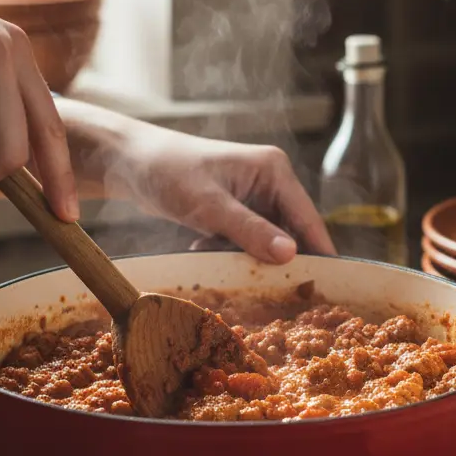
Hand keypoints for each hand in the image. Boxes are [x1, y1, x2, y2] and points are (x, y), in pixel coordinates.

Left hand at [57, 102, 336, 263]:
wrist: (128, 163)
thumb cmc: (168, 172)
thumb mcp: (208, 206)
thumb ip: (250, 231)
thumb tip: (290, 254)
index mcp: (274, 170)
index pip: (307, 218)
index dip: (319, 254)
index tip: (328, 289)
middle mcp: (269, 181)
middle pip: (290, 233)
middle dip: (276, 260)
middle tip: (270, 292)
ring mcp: (251, 196)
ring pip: (265, 241)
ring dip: (245, 257)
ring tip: (218, 257)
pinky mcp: (233, 209)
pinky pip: (244, 241)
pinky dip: (227, 251)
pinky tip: (202, 247)